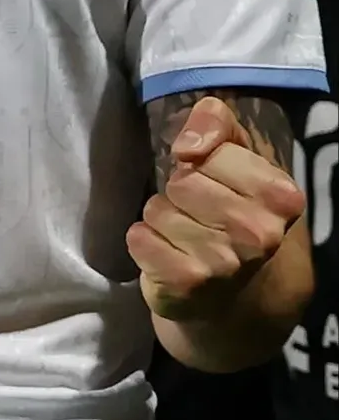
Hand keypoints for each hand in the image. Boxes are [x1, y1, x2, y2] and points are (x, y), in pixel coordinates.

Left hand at [127, 96, 304, 320]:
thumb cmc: (231, 210)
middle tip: (200, 213)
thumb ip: (216, 122)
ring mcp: (223, 263)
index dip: (202, 161)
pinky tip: (168, 255)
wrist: (234, 297)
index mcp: (280, 197)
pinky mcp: (186, 285)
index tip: (215, 181)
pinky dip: (144, 242)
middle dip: (181, 191)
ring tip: (186, 236)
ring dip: (162, 218)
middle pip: (181, 181)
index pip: (210, 150)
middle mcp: (259, 234)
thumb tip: (189, 145)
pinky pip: (139, 238)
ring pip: (157, 208)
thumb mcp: (235, 155)